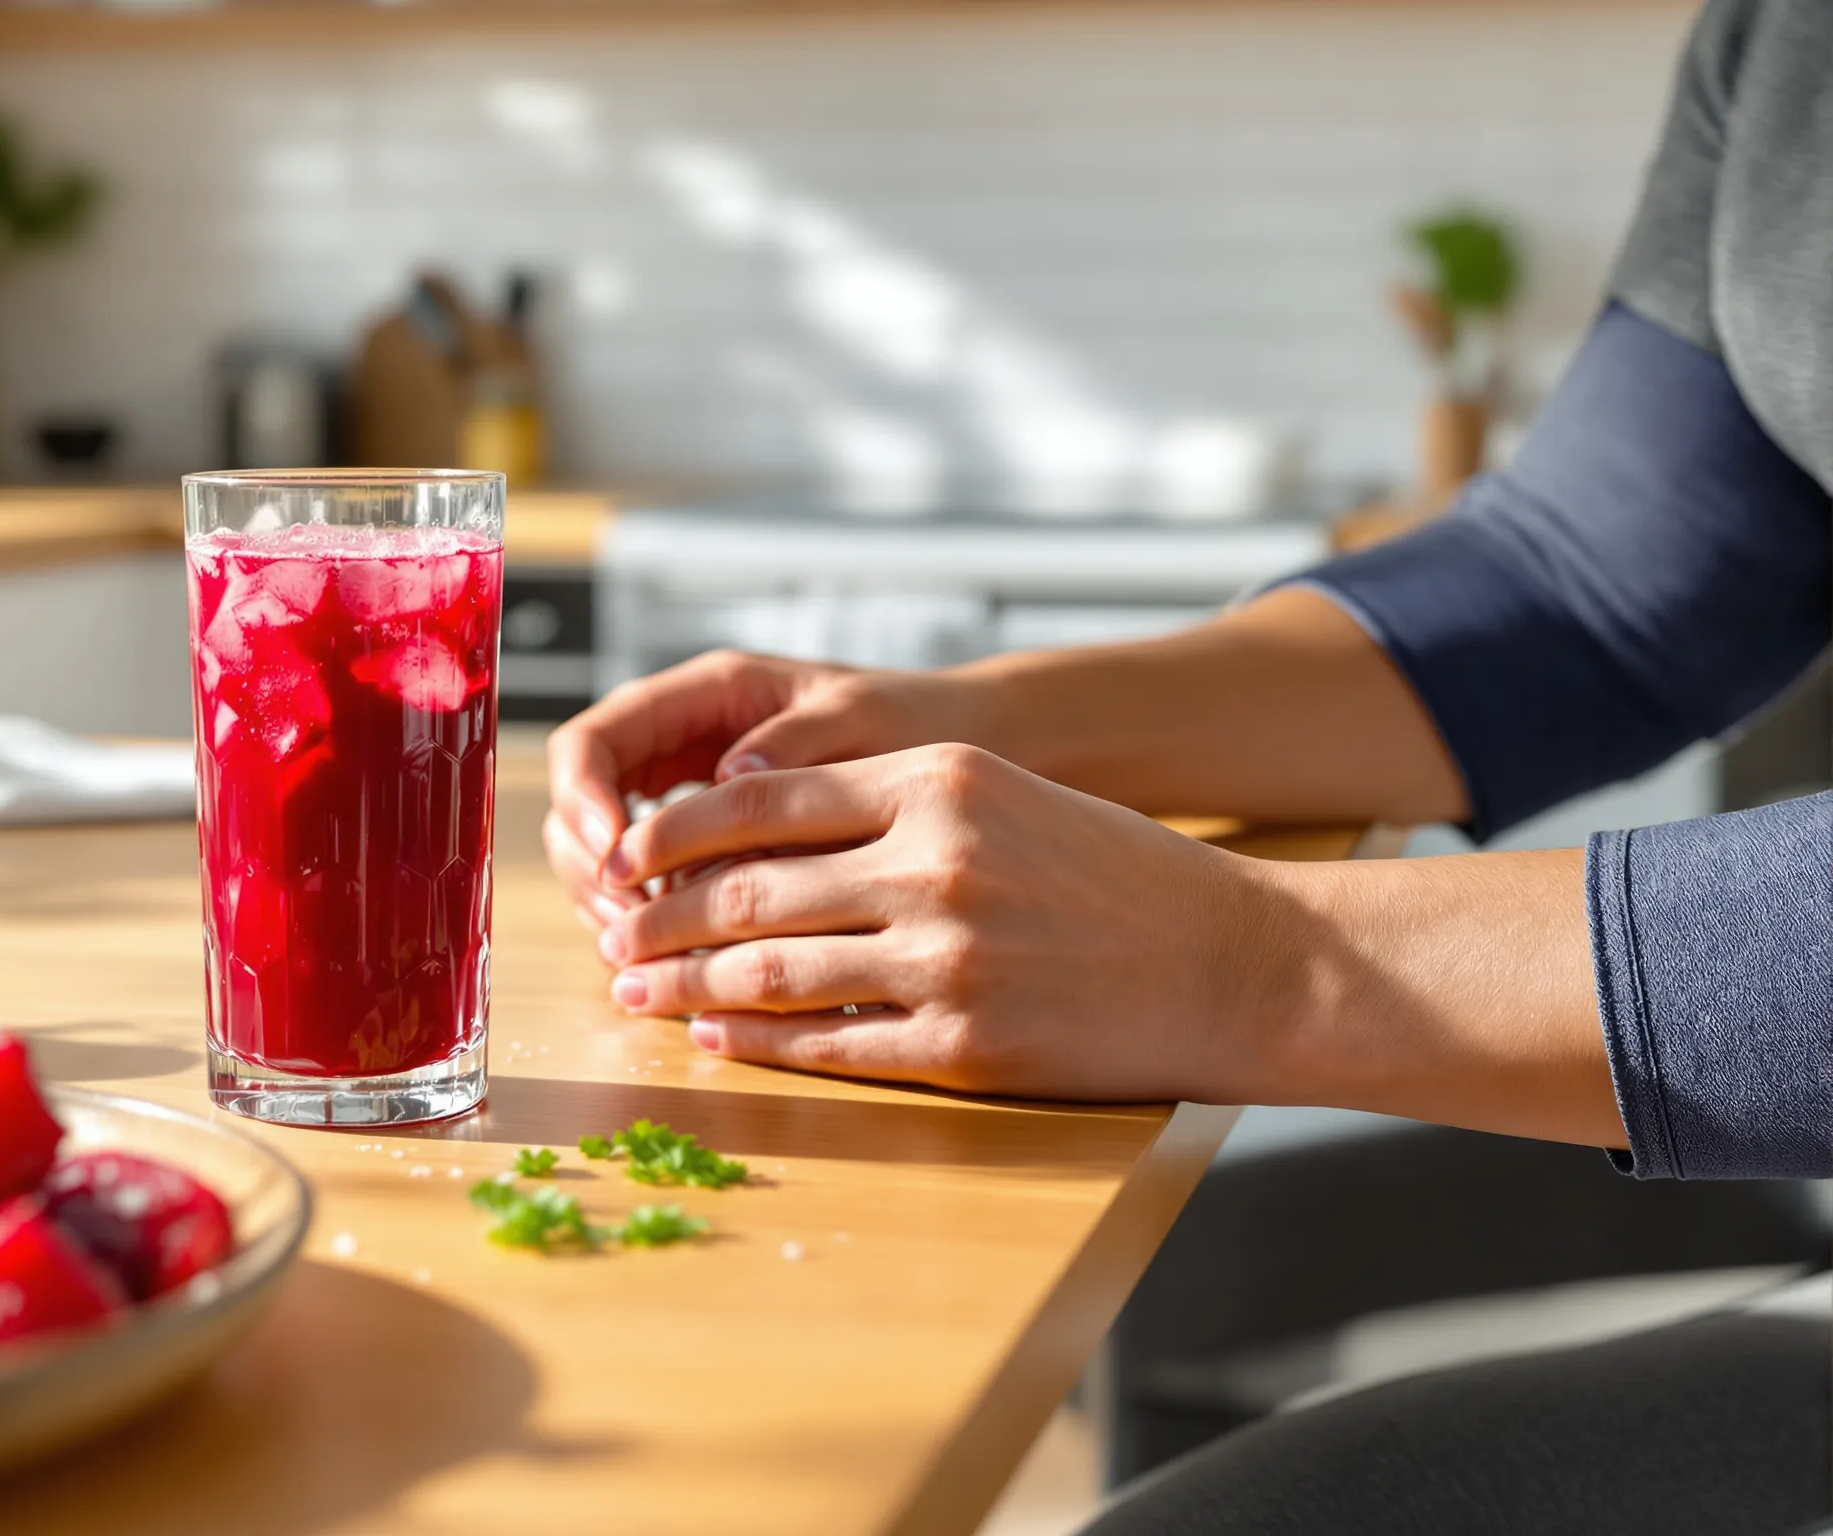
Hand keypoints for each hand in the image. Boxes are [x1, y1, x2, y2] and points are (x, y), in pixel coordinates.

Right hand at [544, 651, 991, 930]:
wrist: (962, 748)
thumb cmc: (915, 721)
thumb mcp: (861, 720)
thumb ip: (796, 744)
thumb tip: (731, 778)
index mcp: (702, 696)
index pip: (592, 742)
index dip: (585, 802)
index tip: (615, 862)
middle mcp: (681, 741)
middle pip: (581, 805)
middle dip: (591, 870)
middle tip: (630, 932)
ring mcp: (689, 794)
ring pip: (606, 853)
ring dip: (613, 906)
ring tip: (651, 958)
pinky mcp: (712, 845)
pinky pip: (654, 883)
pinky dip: (655, 921)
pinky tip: (685, 960)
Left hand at [591, 743, 1288, 1103]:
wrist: (1237, 961)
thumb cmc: (1114, 876)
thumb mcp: (1002, 796)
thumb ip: (880, 801)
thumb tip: (743, 822)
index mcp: (939, 781)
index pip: (762, 798)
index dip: (674, 830)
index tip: (625, 851)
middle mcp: (937, 861)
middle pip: (749, 885)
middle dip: (659, 914)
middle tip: (609, 932)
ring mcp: (949, 956)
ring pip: (772, 967)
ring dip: (687, 983)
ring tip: (637, 990)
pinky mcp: (966, 1041)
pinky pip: (828, 1043)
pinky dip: (757, 1041)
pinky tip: (716, 1035)